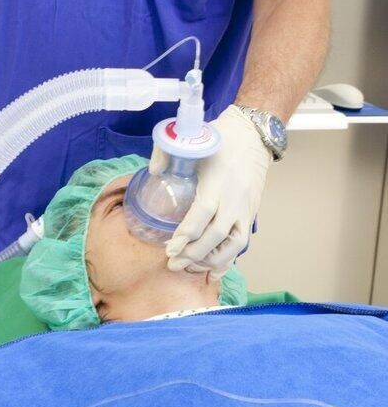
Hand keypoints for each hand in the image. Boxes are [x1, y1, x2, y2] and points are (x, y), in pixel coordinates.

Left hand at [164, 105, 271, 275]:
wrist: (253, 136)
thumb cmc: (220, 139)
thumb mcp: (193, 142)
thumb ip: (168, 152)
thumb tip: (153, 170)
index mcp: (217, 180)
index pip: (202, 213)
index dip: (186, 234)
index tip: (170, 248)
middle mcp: (234, 197)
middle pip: (216, 234)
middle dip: (193, 254)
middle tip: (173, 264)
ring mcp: (246, 207)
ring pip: (234, 243)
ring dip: (211, 260)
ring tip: (190, 268)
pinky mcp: (251, 212)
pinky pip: (242, 242)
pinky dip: (229, 259)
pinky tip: (213, 271)